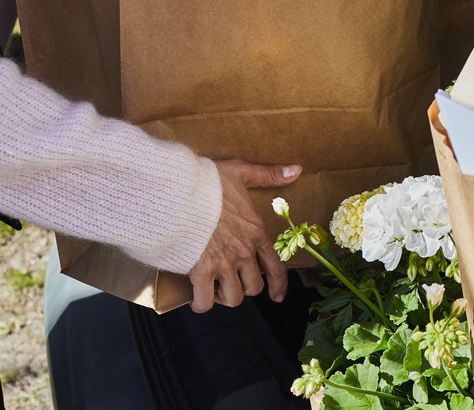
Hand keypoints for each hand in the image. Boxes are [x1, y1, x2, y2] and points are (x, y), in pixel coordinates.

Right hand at [188, 160, 301, 312]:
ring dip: (223, 296)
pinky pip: (205, 302)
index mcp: (256, 232)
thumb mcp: (241, 173)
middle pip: (253, 287)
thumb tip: (297, 170)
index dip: (279, 286)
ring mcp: (224, 263)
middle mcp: (244, 252)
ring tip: (212, 287)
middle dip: (242, 287)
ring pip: (233, 298)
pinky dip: (200, 303)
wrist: (176, 192)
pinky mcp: (201, 271)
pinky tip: (195, 295)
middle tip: (229, 281)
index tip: (277, 296)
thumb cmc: (206, 183)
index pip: (276, 267)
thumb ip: (269, 175)